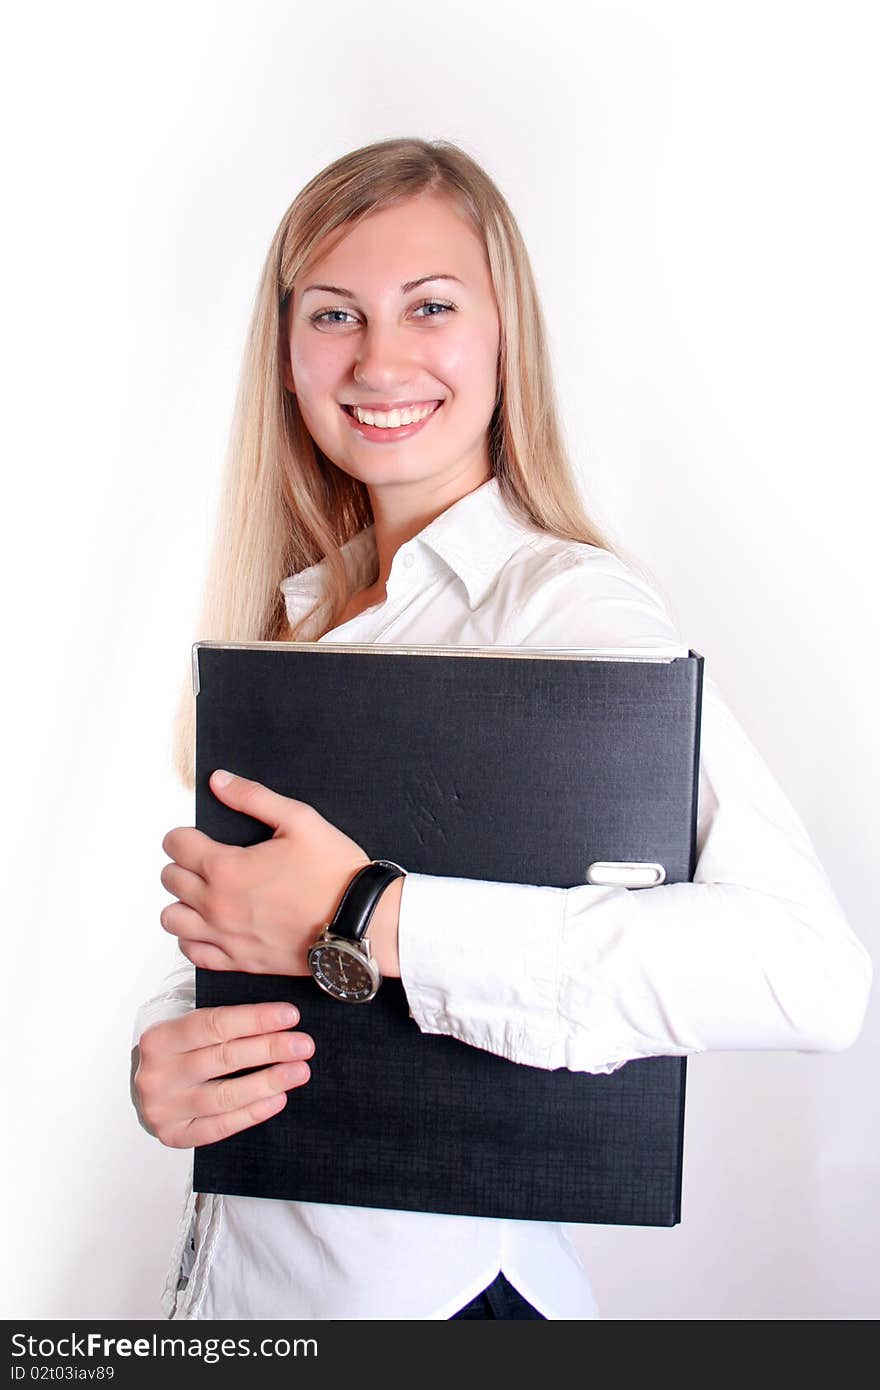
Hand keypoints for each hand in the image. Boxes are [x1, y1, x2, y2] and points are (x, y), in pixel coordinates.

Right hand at [133, 1002, 313, 1147]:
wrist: (147, 1090)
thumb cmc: (179, 1053)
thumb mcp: (188, 1029)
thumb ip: (223, 1022)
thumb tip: (278, 1018)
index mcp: (159, 1038)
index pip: (213, 1024)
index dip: (255, 1019)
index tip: (291, 1016)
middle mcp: (157, 1075)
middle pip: (222, 1059)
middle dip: (269, 1050)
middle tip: (303, 1045)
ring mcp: (163, 1109)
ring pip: (224, 1096)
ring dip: (267, 1082)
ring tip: (299, 1071)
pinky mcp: (174, 1136)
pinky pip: (219, 1127)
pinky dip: (252, 1113)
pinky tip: (278, 1099)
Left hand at [159, 770, 373, 976]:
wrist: (359, 922)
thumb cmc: (334, 872)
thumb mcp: (299, 820)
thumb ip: (253, 797)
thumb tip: (219, 781)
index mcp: (227, 868)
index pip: (176, 846)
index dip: (183, 835)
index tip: (197, 836)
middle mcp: (218, 905)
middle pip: (170, 880)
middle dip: (183, 864)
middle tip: (206, 860)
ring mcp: (226, 936)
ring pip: (172, 919)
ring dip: (182, 902)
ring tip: (206, 893)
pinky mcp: (240, 961)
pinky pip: (193, 953)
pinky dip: (193, 938)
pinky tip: (211, 925)